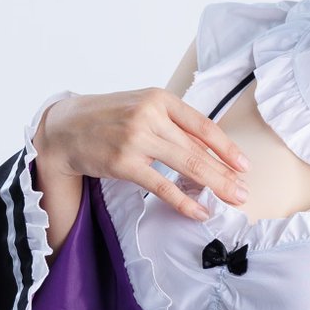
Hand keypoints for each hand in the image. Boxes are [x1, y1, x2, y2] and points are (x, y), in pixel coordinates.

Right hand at [34, 89, 249, 221]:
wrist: (65, 128)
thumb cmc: (110, 118)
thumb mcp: (143, 110)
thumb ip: (174, 126)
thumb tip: (211, 153)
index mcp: (159, 99)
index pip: (203, 125)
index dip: (227, 148)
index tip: (244, 165)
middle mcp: (150, 115)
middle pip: (198, 150)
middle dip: (226, 173)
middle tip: (244, 191)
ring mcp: (136, 139)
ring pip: (186, 165)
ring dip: (214, 185)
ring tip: (232, 198)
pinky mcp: (124, 163)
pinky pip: (162, 186)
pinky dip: (184, 201)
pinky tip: (199, 210)